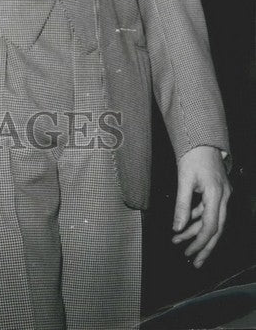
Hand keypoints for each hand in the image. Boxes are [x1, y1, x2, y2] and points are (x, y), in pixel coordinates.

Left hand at [172, 145, 229, 266]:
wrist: (203, 137)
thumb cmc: (193, 154)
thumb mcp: (184, 179)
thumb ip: (182, 205)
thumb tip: (177, 227)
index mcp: (217, 195)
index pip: (211, 226)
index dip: (200, 242)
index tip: (189, 252)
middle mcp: (224, 198)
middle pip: (216, 229)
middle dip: (204, 247)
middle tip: (194, 262)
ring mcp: (223, 195)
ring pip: (212, 221)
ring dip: (197, 232)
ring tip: (180, 242)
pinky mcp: (218, 191)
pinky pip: (210, 211)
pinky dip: (198, 219)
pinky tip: (186, 225)